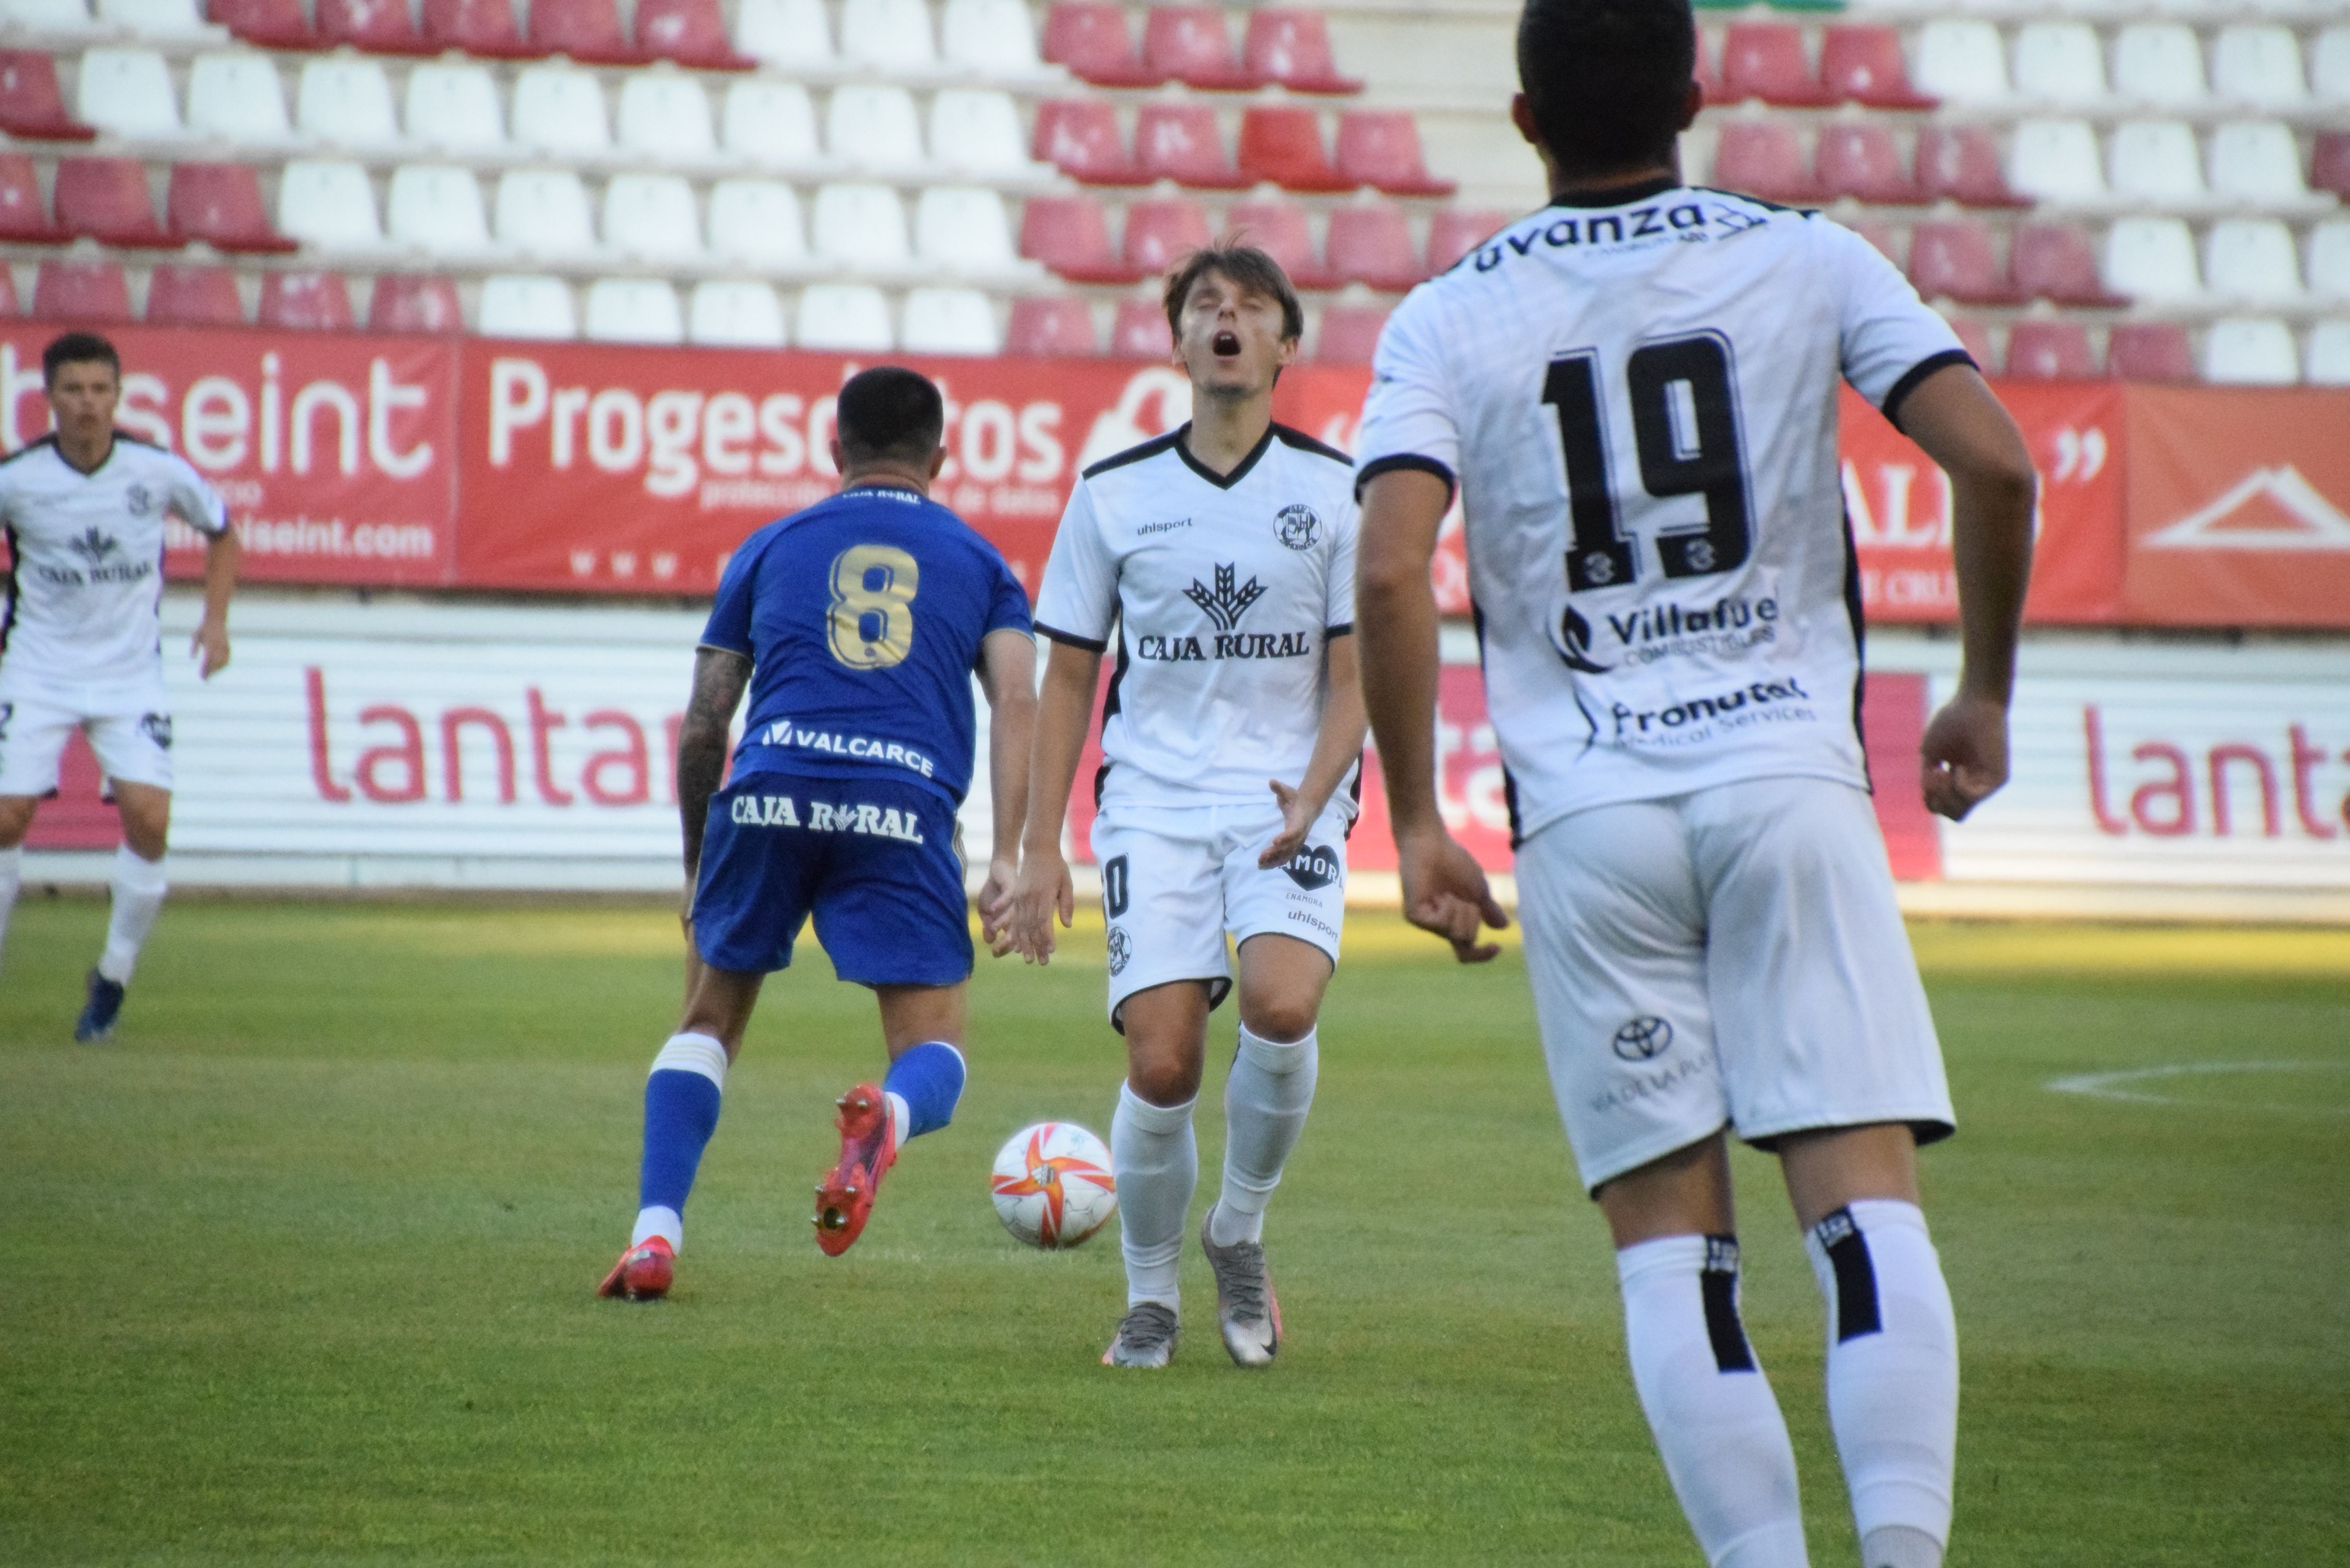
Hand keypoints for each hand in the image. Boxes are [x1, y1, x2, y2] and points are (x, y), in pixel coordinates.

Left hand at [191, 617, 229, 678]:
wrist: (216, 620)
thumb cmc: (203, 628)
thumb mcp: (195, 635)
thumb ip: (194, 646)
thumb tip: (192, 658)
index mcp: (210, 643)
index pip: (208, 659)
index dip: (205, 669)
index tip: (201, 676)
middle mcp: (219, 646)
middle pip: (215, 663)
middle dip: (210, 672)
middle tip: (204, 679)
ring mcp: (225, 647)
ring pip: (222, 662)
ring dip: (217, 670)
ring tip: (210, 675)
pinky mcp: (228, 647)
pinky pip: (227, 659)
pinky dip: (223, 666)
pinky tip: (218, 669)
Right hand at [977, 855, 1018, 956]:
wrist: (1002, 867)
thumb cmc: (995, 890)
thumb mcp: (986, 909)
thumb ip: (988, 924)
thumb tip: (989, 940)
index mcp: (1016, 918)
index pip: (1013, 936)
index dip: (1005, 945)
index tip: (995, 953)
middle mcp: (1019, 910)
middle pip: (1015, 928)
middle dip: (1006, 940)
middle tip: (996, 949)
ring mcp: (1018, 899)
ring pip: (1012, 914)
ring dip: (1002, 922)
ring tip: (992, 928)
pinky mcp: (1014, 887)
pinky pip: (1008, 897)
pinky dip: (1000, 903)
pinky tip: (992, 910)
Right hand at [1006, 847, 1073, 964]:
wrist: (1038, 850)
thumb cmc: (1056, 867)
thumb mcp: (1066, 883)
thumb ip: (1067, 904)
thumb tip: (1067, 925)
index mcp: (1044, 894)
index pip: (1044, 920)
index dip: (1047, 937)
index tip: (1051, 950)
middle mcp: (1029, 897)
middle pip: (1032, 926)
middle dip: (1036, 946)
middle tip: (1041, 962)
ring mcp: (1021, 897)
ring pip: (1021, 924)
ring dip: (1024, 943)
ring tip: (1027, 958)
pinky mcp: (1016, 897)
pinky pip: (1015, 918)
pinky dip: (1016, 932)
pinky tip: (1016, 944)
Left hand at [1256, 778, 1322, 868]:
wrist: (1308, 808)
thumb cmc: (1296, 799)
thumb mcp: (1288, 792)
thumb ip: (1280, 788)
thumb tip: (1272, 781)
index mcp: (1299, 821)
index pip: (1294, 831)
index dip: (1285, 837)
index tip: (1274, 841)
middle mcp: (1300, 834)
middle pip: (1289, 847)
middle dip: (1276, 852)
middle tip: (1262, 856)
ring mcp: (1298, 842)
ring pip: (1287, 855)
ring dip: (1274, 861)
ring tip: (1260, 864)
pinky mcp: (1293, 847)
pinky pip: (1285, 858)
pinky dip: (1275, 863)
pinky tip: (1263, 866)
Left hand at [1396, 825, 1508, 962]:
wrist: (1432, 843)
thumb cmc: (1453, 861)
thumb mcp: (1478, 888)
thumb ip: (1488, 909)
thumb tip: (1503, 927)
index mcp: (1453, 921)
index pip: (1467, 951)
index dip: (1482, 955)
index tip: (1497, 946)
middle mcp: (1438, 925)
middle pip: (1467, 940)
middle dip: (1472, 917)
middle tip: (1461, 895)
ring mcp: (1426, 921)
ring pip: (1456, 934)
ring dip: (1461, 911)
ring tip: (1447, 892)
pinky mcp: (1414, 915)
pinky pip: (1441, 924)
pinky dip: (1448, 908)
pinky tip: (1439, 894)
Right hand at [1919, 690, 2009, 821]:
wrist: (1973, 703)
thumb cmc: (1951, 722)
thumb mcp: (1930, 754)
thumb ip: (1928, 779)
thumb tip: (1930, 800)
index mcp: (1958, 779)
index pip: (1943, 806)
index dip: (1930, 797)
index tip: (1928, 772)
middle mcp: (1974, 784)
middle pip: (1952, 814)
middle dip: (1936, 800)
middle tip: (1934, 774)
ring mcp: (1986, 783)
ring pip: (1959, 812)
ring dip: (1943, 795)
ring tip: (1941, 771)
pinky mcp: (1998, 779)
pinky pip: (1972, 798)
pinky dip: (1958, 787)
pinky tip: (1956, 768)